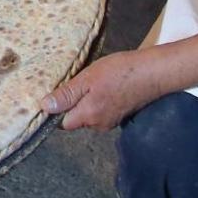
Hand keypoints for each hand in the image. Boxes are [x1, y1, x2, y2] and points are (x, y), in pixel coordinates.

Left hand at [40, 50, 162, 130]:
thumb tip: (45, 107)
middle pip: (76, 119)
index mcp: (88, 116)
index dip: (57, 110)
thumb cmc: (120, 72)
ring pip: (88, 114)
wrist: (153, 73)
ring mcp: (111, 121)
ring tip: (92, 81)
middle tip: (76, 81)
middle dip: (73, 103)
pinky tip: (104, 85)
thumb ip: (67, 94)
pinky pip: (101, 110)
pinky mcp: (120, 115)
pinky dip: (99, 100)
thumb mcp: (88, 78)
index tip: (56, 93)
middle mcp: (98, 124)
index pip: (62, 123)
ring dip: (86, 100)